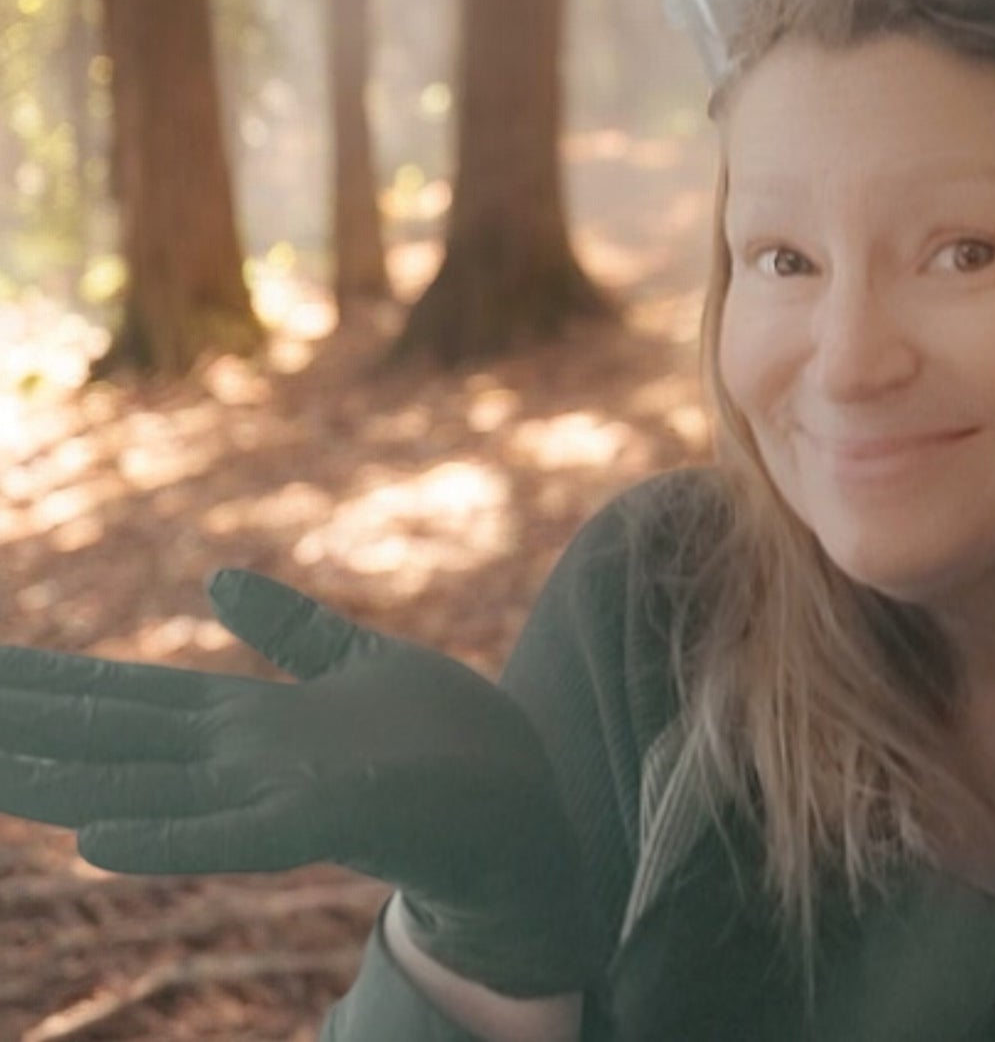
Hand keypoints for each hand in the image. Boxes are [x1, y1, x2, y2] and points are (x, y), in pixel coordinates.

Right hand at [0, 570, 602, 995]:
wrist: (521, 801)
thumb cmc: (440, 738)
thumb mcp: (354, 658)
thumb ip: (285, 627)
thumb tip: (212, 578)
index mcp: (247, 721)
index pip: (125, 694)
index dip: (49, 678)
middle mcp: (242, 761)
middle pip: (113, 733)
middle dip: (29, 718)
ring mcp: (277, 796)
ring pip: (145, 787)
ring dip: (60, 781)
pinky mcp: (328, 822)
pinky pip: (234, 836)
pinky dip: (167, 839)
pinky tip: (96, 839)